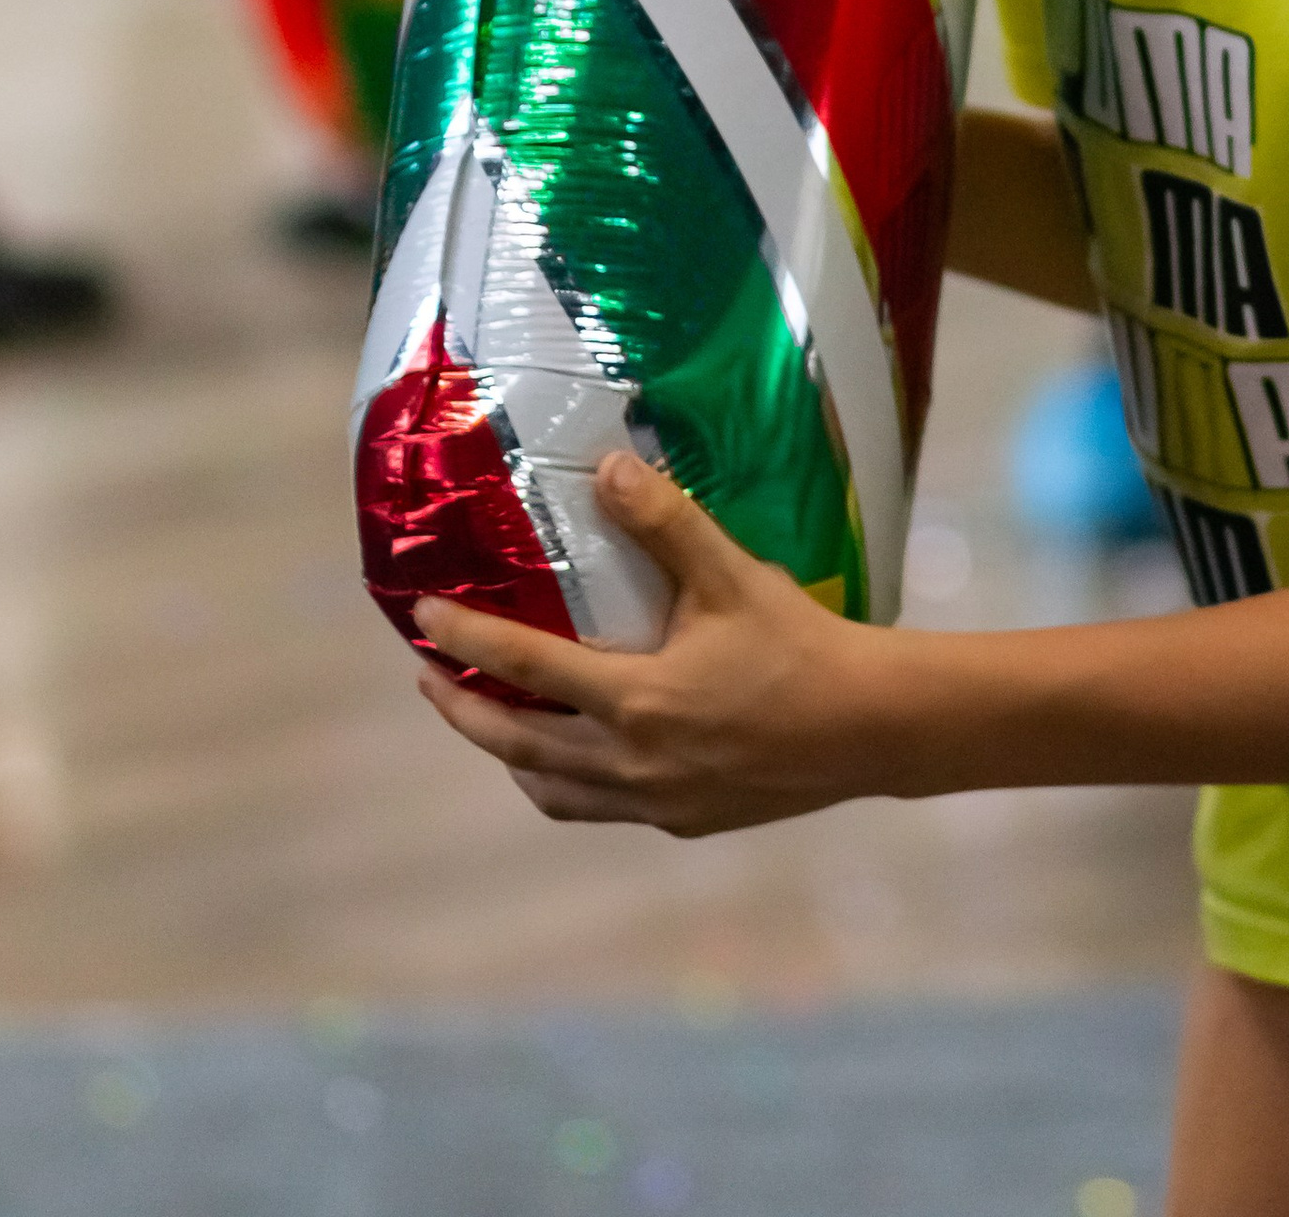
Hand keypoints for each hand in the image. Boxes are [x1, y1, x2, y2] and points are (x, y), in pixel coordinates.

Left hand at [414, 454, 907, 835]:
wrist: (868, 728)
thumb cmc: (799, 645)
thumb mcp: (731, 575)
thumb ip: (666, 522)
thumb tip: (607, 467)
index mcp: (634, 701)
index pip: (525, 669)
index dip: (466, 640)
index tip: (420, 619)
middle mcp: (631, 762)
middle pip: (518, 746)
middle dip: (464, 711)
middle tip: (428, 679)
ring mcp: (655, 801)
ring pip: (553, 790)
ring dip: (510, 756)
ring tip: (488, 722)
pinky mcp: (683, 821)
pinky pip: (598, 808)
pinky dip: (565, 784)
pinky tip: (575, 760)